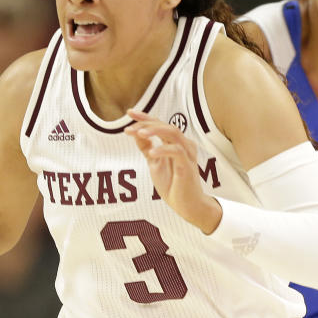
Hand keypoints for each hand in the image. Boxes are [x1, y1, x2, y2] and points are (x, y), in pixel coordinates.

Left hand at [126, 110, 220, 231]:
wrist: (185, 205)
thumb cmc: (173, 184)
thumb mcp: (154, 163)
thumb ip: (147, 148)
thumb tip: (135, 134)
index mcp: (175, 143)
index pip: (160, 124)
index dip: (145, 117)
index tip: (129, 113)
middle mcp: (183, 145)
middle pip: (166, 126)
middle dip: (146, 124)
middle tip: (129, 128)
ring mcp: (187, 154)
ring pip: (173, 133)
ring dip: (155, 131)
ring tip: (139, 134)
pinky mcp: (187, 166)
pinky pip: (177, 152)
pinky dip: (163, 149)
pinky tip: (151, 153)